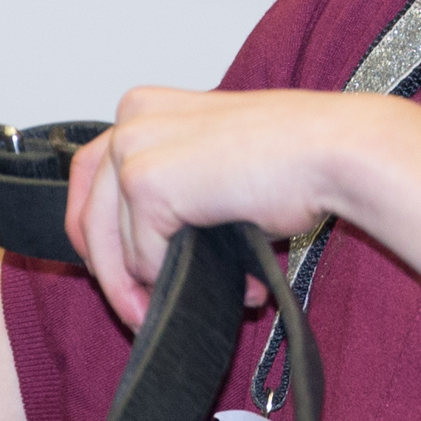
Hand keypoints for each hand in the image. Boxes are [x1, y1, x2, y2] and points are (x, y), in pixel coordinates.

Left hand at [63, 88, 389, 328]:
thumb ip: (171, 191)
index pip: (88, 181)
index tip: (123, 280)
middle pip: (87, 218)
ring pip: (113, 249)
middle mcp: (130, 120)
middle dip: (113, 277)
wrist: (333, 151)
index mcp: (142, 107)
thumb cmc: (292, 158)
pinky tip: (243, 281)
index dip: (100, 239)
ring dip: (156, 290)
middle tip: (146, 314)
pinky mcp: (146, 183)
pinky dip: (183, 282)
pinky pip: (144, 259)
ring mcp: (134, 149)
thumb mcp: (211, 164)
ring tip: (216, 297)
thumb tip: (139, 259)